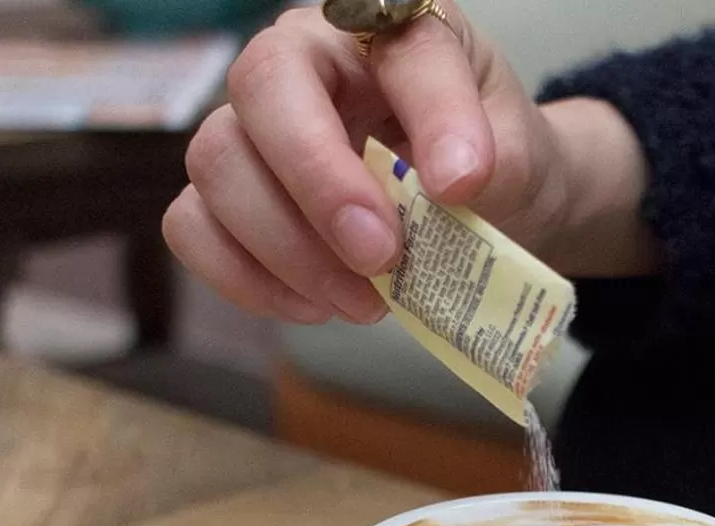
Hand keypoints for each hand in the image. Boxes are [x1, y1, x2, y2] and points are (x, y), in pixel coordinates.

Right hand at [163, 1, 570, 324]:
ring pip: (217, 163)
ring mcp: (252, 126)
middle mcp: (301, 61)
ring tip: (365, 301)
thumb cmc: (489, 163)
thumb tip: (451, 181)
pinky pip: (193, 228)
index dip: (427, 112)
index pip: (389, 41)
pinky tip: (315, 306)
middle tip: (382, 257)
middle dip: (319, 185)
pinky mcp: (225, 196)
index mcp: (382, 30)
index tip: (463, 185)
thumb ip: (496, 158)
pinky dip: (248, 278)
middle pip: (261, 89)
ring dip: (287, 248)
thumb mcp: (521, 153)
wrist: (480, 211)